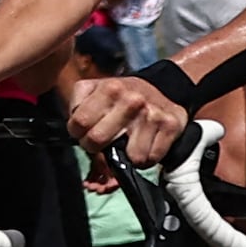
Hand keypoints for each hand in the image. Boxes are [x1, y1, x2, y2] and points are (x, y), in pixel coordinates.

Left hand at [57, 71, 188, 166]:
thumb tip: (74, 135)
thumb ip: (78, 108)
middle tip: (103, 141)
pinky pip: (150, 159)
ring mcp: (152, 114)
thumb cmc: (122, 95)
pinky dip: (146, 158)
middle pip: (97, 140)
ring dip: (127, 156)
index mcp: (109, 88)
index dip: (77, 133)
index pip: (79, 123)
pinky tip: (144, 143)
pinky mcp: (170, 126)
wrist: (163, 88)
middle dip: (96, 147)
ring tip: (128, 142)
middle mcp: (131, 100)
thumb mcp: (95, 90)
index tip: (83, 133)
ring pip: (130, 157)